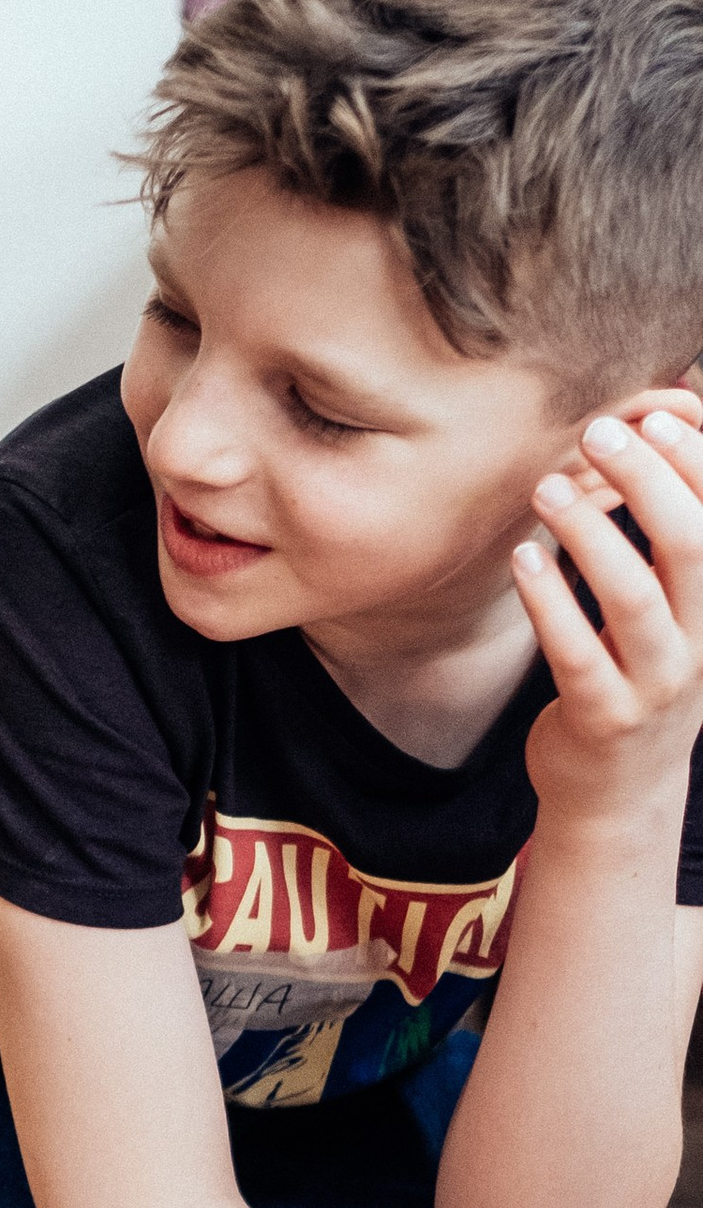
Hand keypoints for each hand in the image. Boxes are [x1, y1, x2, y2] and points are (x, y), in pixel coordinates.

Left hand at [517, 390, 702, 826]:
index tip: (653, 415)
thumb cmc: (641, 672)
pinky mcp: (605, 718)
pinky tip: (522, 556)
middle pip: (693, 545)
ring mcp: (658, 683)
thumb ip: (671, 531)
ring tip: (547, 487)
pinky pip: (576, 652)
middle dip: (647, 481)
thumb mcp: (675, 605)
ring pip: (635, 598)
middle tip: (596, 433)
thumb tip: (666, 416)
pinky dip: (549, 599)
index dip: (698, 463)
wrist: (621, 791)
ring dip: (590, 534)